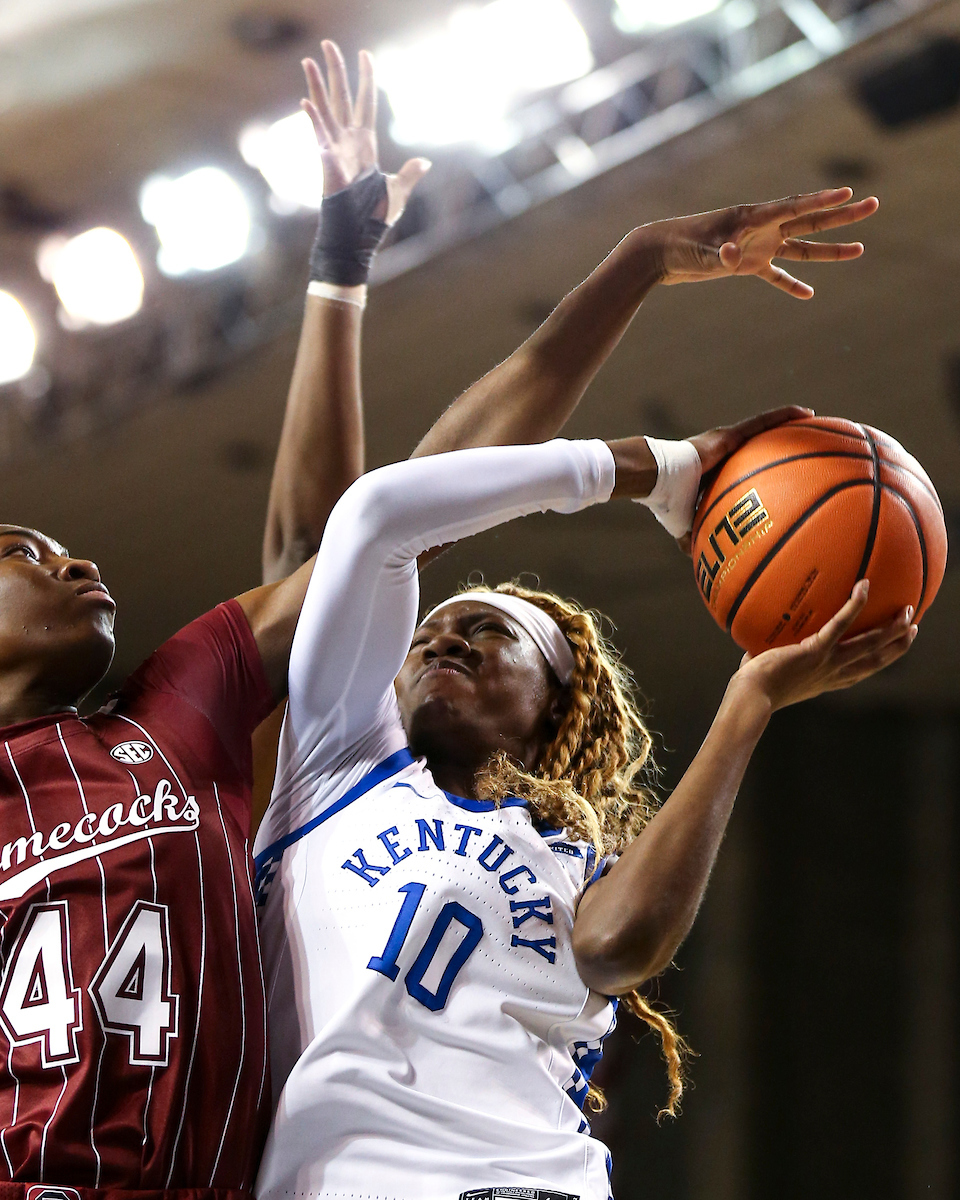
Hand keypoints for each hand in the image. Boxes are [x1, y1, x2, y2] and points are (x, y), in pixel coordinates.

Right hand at [301, 40, 430, 223]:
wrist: (358, 240)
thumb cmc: (374, 220)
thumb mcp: (398, 192)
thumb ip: (409, 174)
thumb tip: (424, 162)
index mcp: (365, 145)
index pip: (365, 103)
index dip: (366, 80)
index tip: (366, 55)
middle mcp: (348, 143)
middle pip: (341, 97)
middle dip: (336, 70)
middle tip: (327, 43)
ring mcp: (336, 151)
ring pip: (326, 110)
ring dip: (317, 85)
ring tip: (308, 59)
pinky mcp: (328, 164)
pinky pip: (320, 138)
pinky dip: (314, 120)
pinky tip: (307, 101)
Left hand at [638, 188, 878, 298]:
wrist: (660, 253)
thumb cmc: (680, 246)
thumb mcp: (702, 250)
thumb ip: (720, 253)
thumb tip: (731, 254)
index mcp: (755, 217)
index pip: (796, 206)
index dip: (823, 199)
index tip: (850, 192)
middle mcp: (762, 228)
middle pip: (810, 220)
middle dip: (842, 214)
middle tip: (874, 204)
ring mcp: (757, 246)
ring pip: (801, 248)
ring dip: (829, 251)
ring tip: (860, 249)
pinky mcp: (746, 265)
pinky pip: (775, 275)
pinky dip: (790, 284)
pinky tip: (808, 294)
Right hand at [672, 406, 811, 551]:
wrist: (656, 481)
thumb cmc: (666, 503)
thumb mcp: (684, 525)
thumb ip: (695, 538)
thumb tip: (702, 559)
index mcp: (715, 472)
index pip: (744, 468)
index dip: (761, 468)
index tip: (781, 472)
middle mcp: (724, 453)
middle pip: (758, 445)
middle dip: (778, 444)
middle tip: (804, 446)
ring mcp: (727, 441)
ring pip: (764, 428)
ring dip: (787, 422)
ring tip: (813, 419)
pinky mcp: (729, 435)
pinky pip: (762, 422)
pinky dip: (784, 416)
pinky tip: (806, 412)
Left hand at [731, 581, 916, 712]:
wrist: (751, 698)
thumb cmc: (752, 688)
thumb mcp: (770, 672)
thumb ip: (772, 657)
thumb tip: (757, 641)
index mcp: (827, 680)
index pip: (861, 670)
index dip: (882, 659)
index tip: (895, 647)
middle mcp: (833, 673)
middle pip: (876, 659)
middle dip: (897, 644)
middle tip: (913, 626)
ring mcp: (828, 662)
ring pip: (870, 644)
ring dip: (891, 627)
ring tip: (908, 610)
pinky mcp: (816, 650)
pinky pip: (840, 624)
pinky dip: (854, 605)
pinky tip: (863, 586)